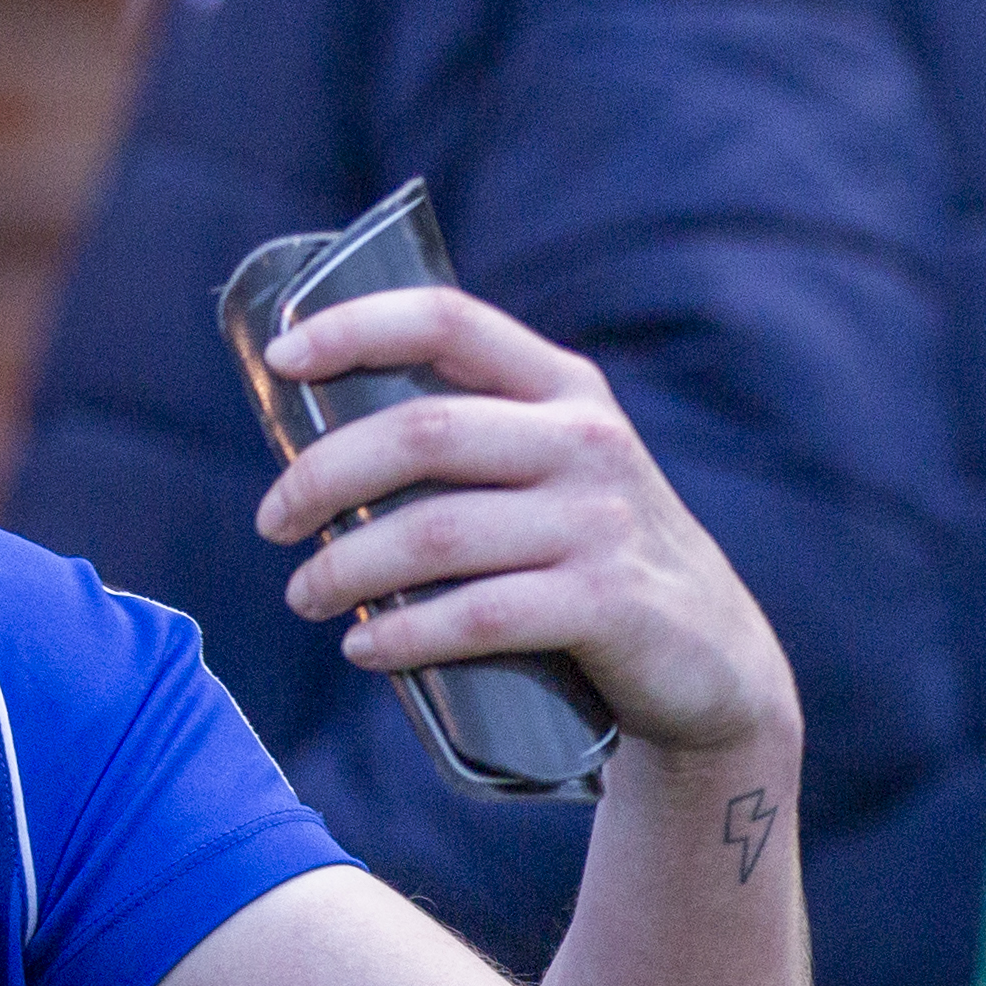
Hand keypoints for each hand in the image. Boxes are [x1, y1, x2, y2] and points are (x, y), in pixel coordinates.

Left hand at [257, 287, 795, 761]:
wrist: (714, 662)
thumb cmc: (593, 561)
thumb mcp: (554, 474)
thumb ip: (473, 446)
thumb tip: (316, 449)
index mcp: (563, 390)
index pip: (448, 322)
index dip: (355, 328)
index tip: (282, 359)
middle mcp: (586, 440)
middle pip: (421, 432)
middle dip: (322, 476)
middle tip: (271, 522)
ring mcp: (602, 522)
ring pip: (435, 532)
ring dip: (345, 567)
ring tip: (305, 596)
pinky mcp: (610, 605)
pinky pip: (479, 615)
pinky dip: (404, 634)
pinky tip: (365, 648)